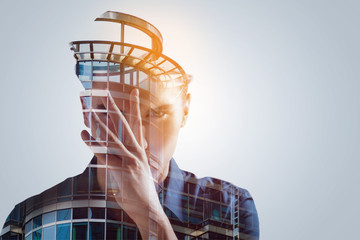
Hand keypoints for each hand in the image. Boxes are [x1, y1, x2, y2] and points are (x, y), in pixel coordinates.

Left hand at [81, 88, 175, 238]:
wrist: (147, 207)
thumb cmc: (140, 191)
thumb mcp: (137, 171)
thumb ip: (129, 158)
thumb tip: (116, 152)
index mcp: (141, 151)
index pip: (138, 124)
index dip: (135, 107)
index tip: (133, 92)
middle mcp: (137, 152)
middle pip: (125, 125)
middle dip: (115, 109)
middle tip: (107, 95)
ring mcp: (130, 160)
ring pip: (112, 138)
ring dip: (99, 124)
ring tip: (89, 113)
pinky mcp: (122, 169)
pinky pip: (104, 154)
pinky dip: (93, 144)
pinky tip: (84, 136)